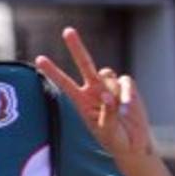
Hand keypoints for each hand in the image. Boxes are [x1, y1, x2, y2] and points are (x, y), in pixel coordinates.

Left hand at [35, 27, 155, 159]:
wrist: (134, 145)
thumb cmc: (115, 141)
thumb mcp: (108, 132)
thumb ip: (107, 114)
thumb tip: (107, 95)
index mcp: (82, 102)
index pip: (65, 83)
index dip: (53, 71)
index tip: (39, 59)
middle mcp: (94, 91)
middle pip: (84, 64)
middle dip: (77, 47)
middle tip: (67, 31)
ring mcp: (111, 87)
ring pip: (107, 73)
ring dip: (112, 88)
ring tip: (120, 110)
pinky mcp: (127, 87)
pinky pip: (125, 81)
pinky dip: (126, 93)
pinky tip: (127, 107)